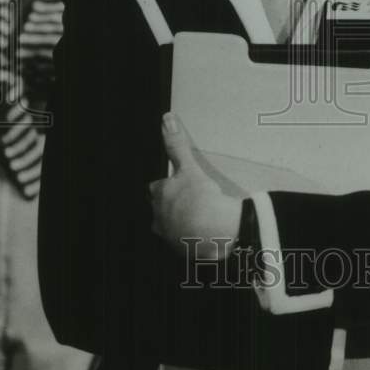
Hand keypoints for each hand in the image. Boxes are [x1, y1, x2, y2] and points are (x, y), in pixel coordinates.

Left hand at [149, 112, 241, 262]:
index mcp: (159, 195)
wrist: (213, 232)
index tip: (176, 183)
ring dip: (179, 222)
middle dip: (169, 205)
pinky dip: (190, 237)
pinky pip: (183, 241)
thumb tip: (167, 119)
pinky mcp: (182, 250)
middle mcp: (159, 217)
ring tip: (195, 218)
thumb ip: (177, 144)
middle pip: (160, 209)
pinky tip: (202, 233)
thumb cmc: (198, 199)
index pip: (155, 188)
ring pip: (169, 226)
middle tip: (187, 200)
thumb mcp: (188, 167)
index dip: (165, 185)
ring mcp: (169, 235)